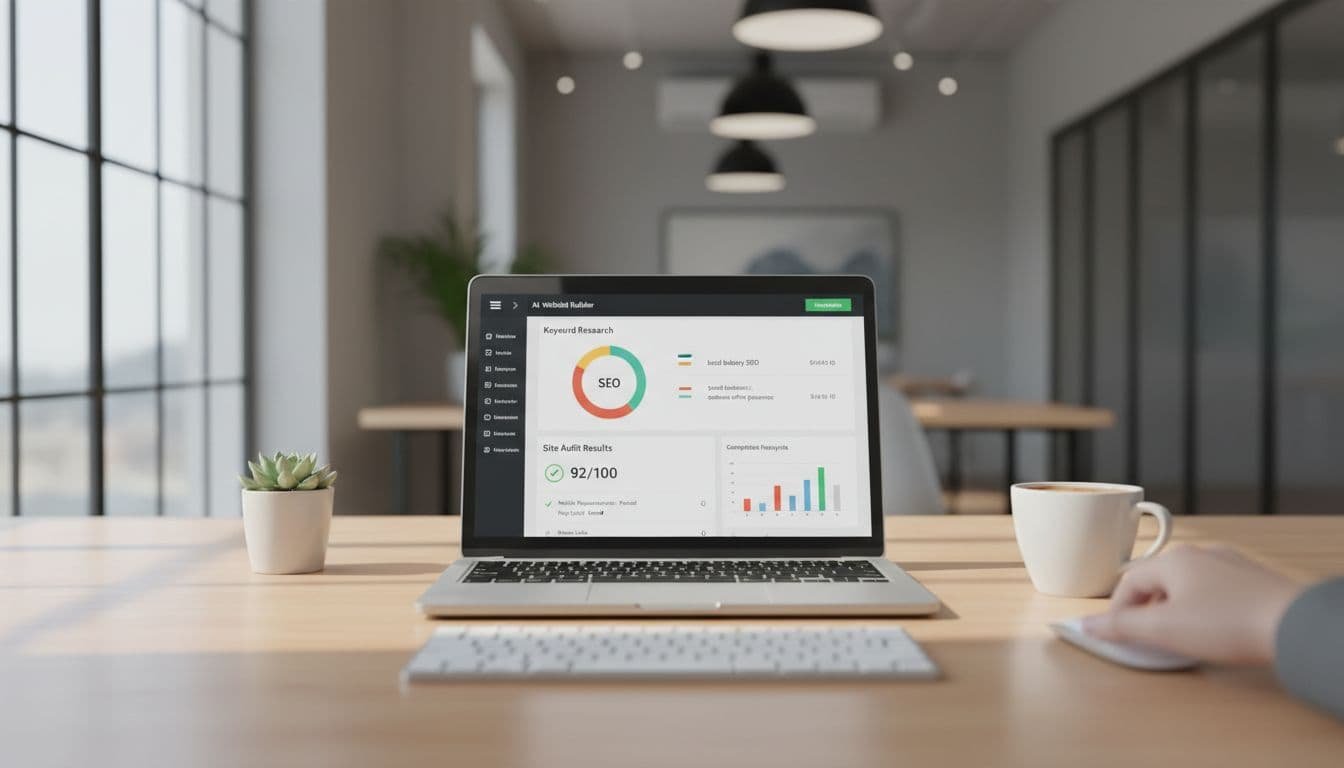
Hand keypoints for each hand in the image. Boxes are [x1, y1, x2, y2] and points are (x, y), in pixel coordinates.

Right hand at [1083, 544, 1302, 664]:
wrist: (1292, 625)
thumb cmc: (1228, 623)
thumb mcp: (1164, 629)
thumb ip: (1121, 627)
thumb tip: (1085, 624)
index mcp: (1172, 560)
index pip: (1127, 582)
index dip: (1116, 611)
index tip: (1117, 635)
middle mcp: (1199, 554)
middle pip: (1156, 581)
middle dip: (1145, 610)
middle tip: (1148, 639)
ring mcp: (1228, 565)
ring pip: (1186, 586)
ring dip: (1174, 609)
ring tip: (1182, 637)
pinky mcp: (1251, 581)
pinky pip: (1213, 592)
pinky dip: (1203, 609)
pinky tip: (1215, 630)